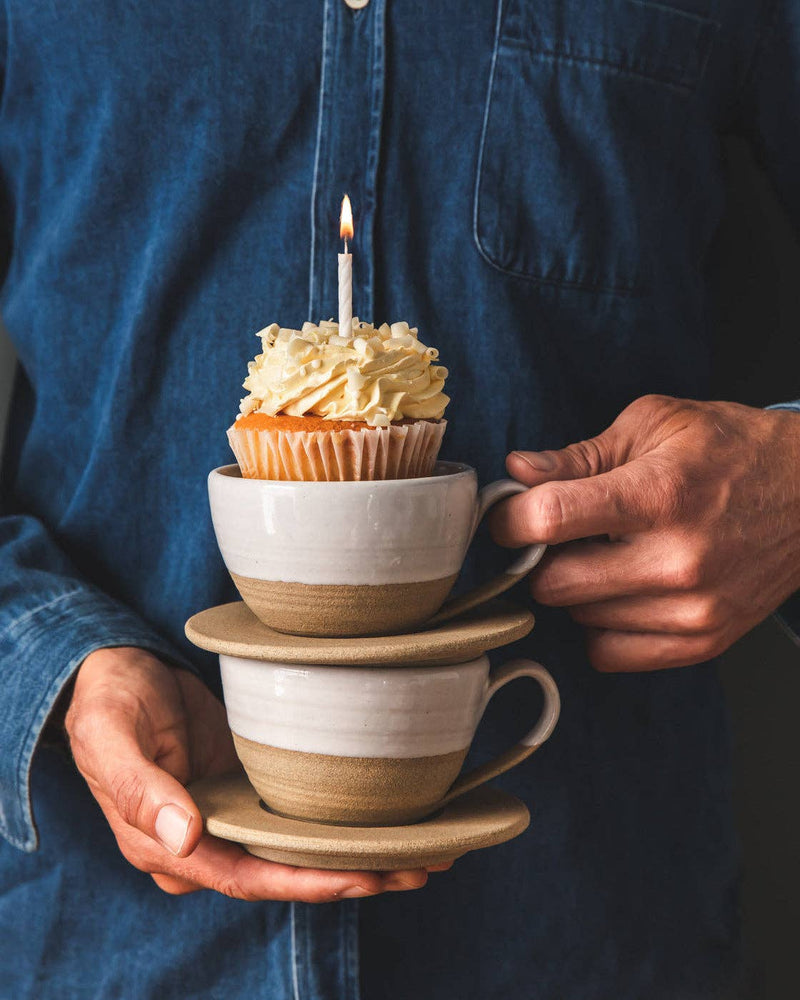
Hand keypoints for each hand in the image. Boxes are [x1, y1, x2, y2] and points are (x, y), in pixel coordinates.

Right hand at [65, 647, 432, 899]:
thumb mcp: (110, 734)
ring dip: (357, 856)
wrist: (117, 672)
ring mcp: (229, 819)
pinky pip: (296, 818)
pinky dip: (339, 823)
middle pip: (283, 875)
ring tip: (422, 853)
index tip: (361, 876)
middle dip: (350, 877)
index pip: (244, 878)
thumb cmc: (108, 700)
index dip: (303, 883)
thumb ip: (139, 787)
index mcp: (165, 846)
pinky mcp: (247, 791)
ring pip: (297, 851)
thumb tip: (183, 838)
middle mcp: (203, 845)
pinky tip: (384, 820)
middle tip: (417, 869)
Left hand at [490, 395, 799, 670]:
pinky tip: (624, 589)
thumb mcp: (655, 424)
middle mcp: (677, 560)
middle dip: (544, 556)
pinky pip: (609, 654)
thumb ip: (579, 455)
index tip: (508, 515)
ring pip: (578, 618)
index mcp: (660, 494)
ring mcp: (692, 610)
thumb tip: (517, 472)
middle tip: (565, 533)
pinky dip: (602, 624)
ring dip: (578, 589)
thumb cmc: (731, 450)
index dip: (510, 518)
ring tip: (611, 553)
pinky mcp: (703, 642)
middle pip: (554, 583)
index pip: (551, 519)